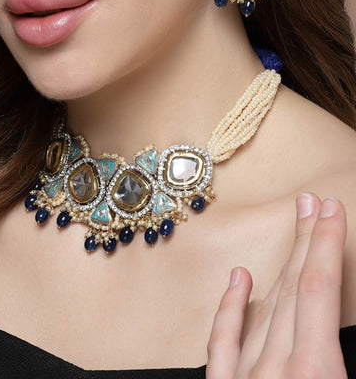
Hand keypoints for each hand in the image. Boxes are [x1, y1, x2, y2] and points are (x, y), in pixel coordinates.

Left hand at [206, 193, 347, 378]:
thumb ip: (348, 360)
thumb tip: (338, 326)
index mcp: (314, 373)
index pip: (320, 290)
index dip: (325, 244)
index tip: (330, 209)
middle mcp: (275, 370)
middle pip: (293, 290)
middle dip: (306, 243)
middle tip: (311, 204)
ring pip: (263, 311)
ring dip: (280, 267)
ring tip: (294, 232)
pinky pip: (223, 343)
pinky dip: (231, 306)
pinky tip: (238, 277)